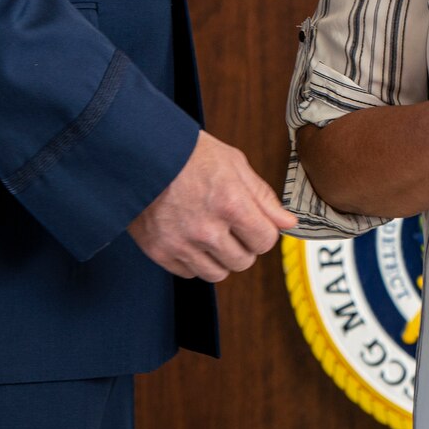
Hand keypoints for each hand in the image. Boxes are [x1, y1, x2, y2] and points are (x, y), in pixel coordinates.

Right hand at [129, 130, 297, 282]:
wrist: (141, 154)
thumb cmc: (190, 154)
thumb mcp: (234, 164)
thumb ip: (263, 197)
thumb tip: (287, 223)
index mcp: (230, 203)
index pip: (265, 241)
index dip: (264, 232)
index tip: (255, 224)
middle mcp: (206, 228)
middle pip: (244, 262)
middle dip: (244, 247)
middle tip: (232, 228)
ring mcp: (181, 243)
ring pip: (217, 273)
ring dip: (220, 258)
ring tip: (212, 234)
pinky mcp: (159, 251)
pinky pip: (189, 273)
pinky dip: (194, 260)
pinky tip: (191, 238)